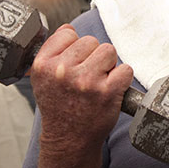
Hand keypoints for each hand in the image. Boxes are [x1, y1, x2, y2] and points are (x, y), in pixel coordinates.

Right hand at [30, 25, 134, 148]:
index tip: (75, 63)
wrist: (69, 138)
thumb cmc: (59, 107)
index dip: (76, 48)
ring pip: (109, 51)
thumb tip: (68, 29)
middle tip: (87, 76)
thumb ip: (53, 52)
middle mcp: (63, 71)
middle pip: (92, 41)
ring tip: (98, 81)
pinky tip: (111, 89)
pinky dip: (122, 78)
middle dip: (93, 56)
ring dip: (108, 65)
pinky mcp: (108, 91)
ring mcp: (86, 81)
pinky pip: (125, 69)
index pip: (68, 33)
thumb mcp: (43, 79)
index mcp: (44, 65)